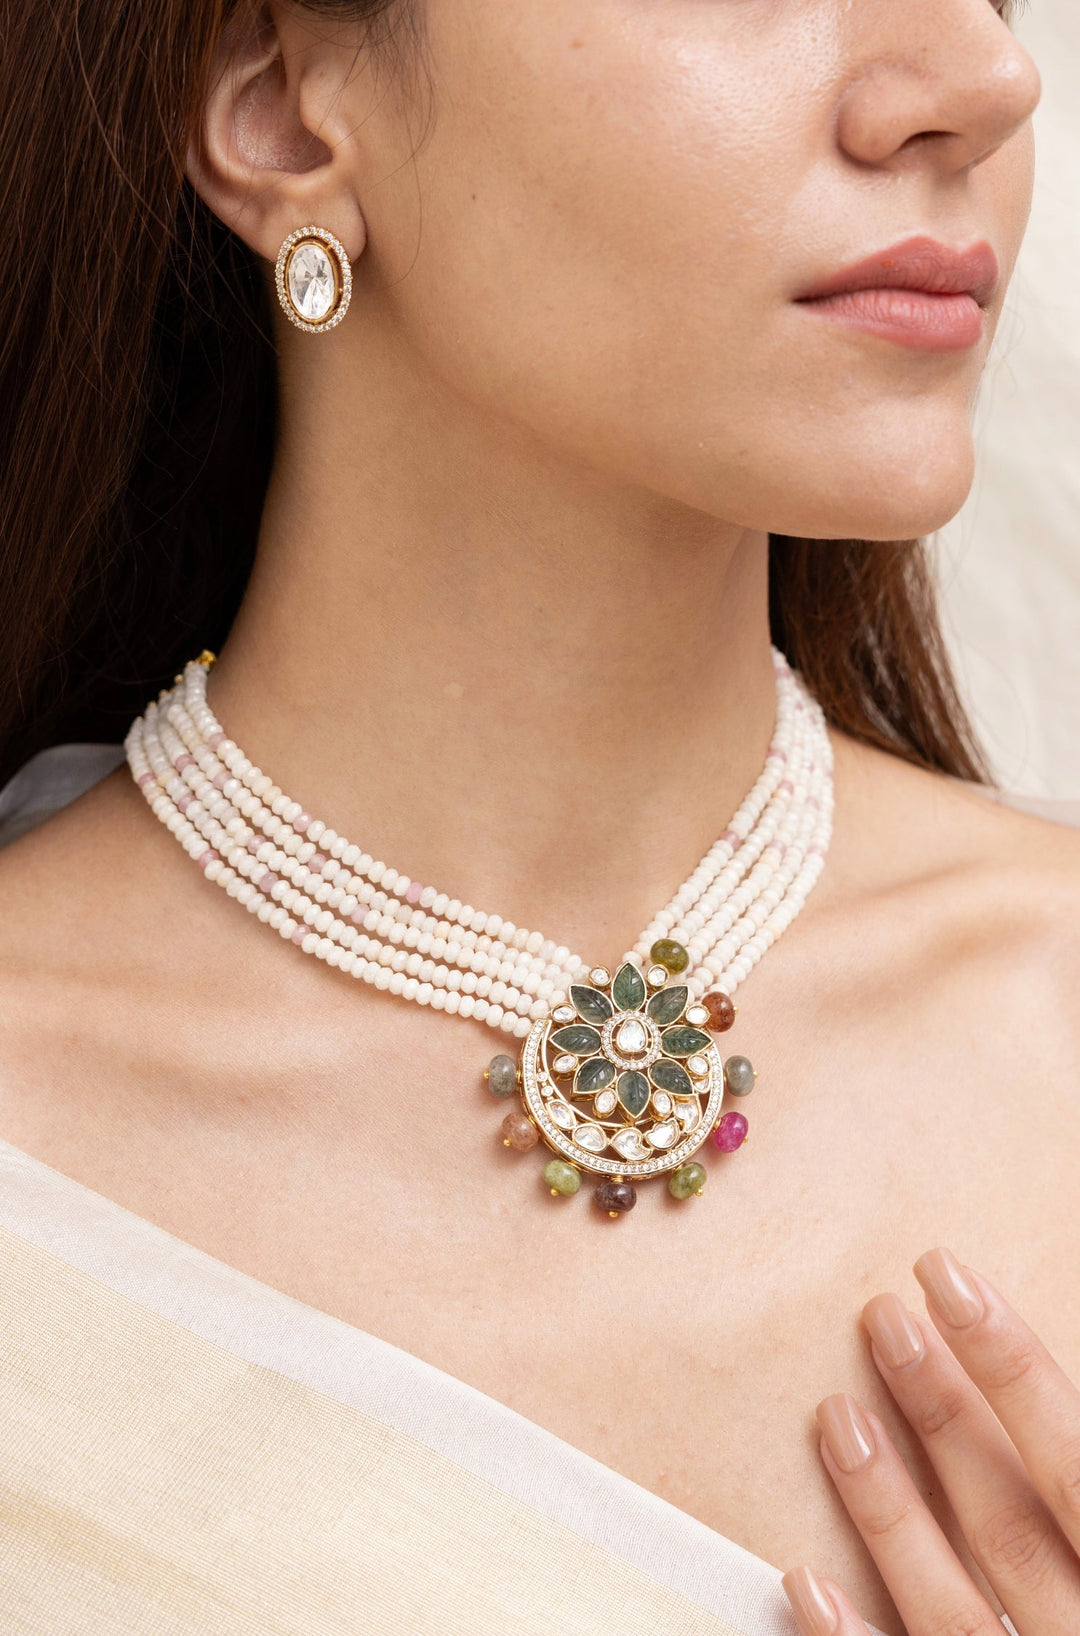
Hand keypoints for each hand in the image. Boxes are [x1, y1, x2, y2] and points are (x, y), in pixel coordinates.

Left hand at [781, 1247, 1079, 1634]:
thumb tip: (1058, 1422)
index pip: (1078, 1463)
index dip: (1012, 1364)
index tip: (945, 1274)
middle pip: (1013, 1520)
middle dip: (943, 1412)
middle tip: (882, 1316)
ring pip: (953, 1610)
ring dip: (888, 1510)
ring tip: (832, 1414)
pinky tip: (801, 1578)